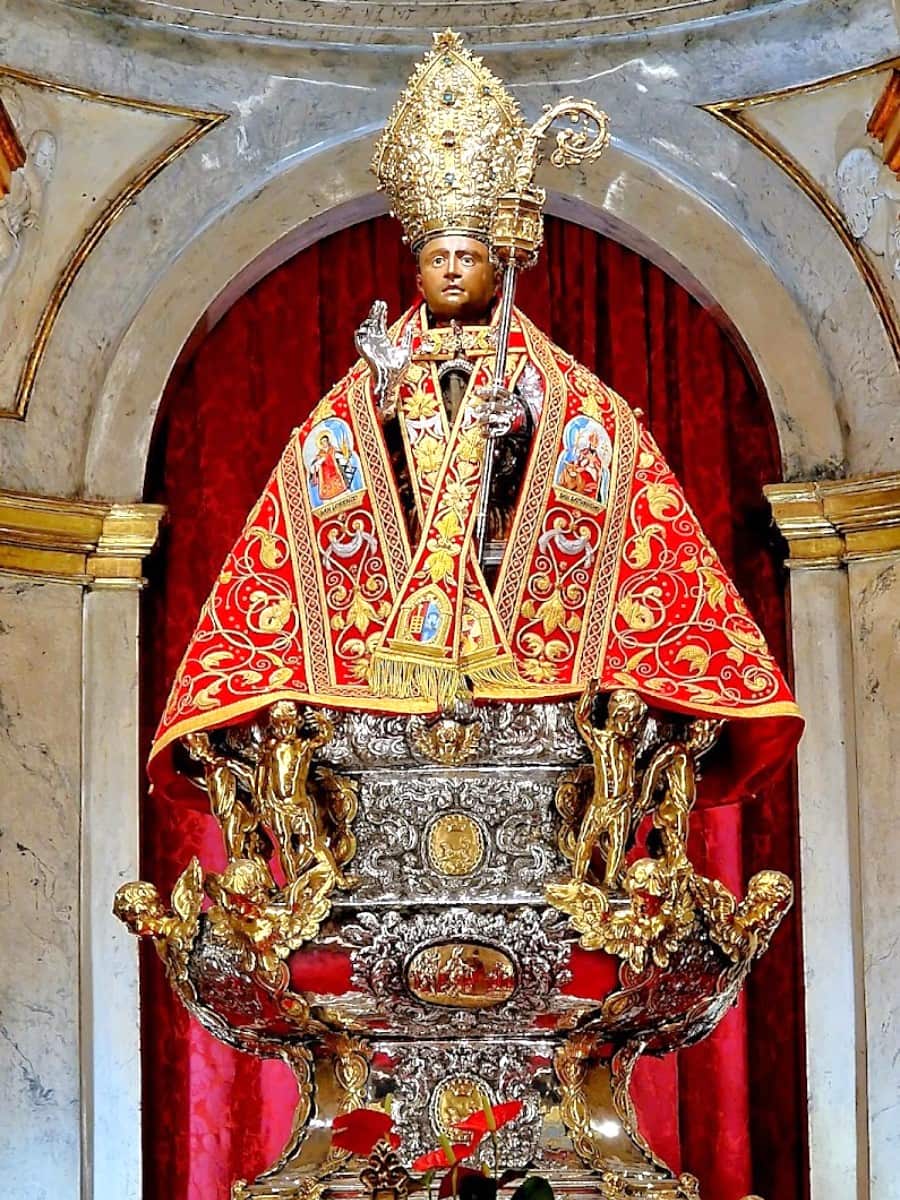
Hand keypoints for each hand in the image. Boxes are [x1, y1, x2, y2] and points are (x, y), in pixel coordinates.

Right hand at [354, 300, 411, 418]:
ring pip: (365, 329)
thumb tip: (410, 327)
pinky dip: (361, 333)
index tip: (382, 304)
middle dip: (375, 313)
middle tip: (379, 304)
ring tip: (374, 316)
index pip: (380, 323)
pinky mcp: (365, 352)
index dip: (380, 313)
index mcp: (384, 341)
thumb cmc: (398, 369)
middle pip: (373, 323)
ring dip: (369, 322)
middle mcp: (375, 342)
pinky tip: (366, 327)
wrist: (392, 380)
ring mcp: (370, 346)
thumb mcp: (406, 350)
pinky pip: (360, 340)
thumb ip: (407, 339)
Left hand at [474, 384, 518, 437]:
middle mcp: (510, 408)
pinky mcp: (507, 430)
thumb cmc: (514, 409)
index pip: (497, 392)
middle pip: (493, 406)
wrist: (527, 423)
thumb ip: (496, 395)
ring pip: (493, 418)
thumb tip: (478, 390)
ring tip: (477, 420)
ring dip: (483, 419)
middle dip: (483, 407)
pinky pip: (494, 432)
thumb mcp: (510, 399)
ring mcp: (509, 419)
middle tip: (476, 409)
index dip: (485, 392)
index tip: (475, 392)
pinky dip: (486, 433)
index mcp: (511, 398)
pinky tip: (481, 432)